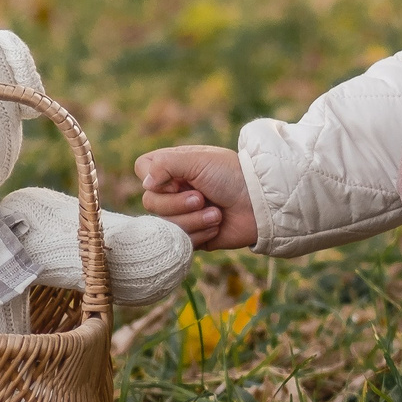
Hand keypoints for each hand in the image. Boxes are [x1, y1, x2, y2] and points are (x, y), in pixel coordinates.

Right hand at [134, 144, 257, 250]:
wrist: (259, 204)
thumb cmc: (231, 175)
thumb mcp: (197, 160)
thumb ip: (165, 164)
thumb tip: (145, 184)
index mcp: (173, 168)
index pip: (141, 169)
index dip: (155, 178)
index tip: (177, 179)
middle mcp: (174, 190)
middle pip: (150, 203)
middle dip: (178, 204)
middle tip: (202, 198)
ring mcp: (182, 214)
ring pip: (164, 225)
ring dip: (193, 220)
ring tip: (216, 213)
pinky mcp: (193, 236)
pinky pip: (181, 241)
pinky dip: (201, 233)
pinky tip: (217, 225)